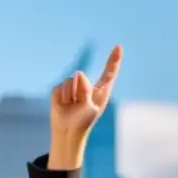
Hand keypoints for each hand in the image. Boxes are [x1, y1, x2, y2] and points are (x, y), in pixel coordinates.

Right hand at [48, 45, 122, 168]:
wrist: (67, 130)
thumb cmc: (83, 121)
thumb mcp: (89, 108)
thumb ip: (86, 91)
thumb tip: (78, 73)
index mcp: (101, 90)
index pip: (109, 72)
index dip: (114, 59)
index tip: (119, 47)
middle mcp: (88, 85)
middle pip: (82, 79)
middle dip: (78, 92)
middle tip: (79, 106)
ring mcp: (74, 86)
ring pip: (70, 82)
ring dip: (69, 97)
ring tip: (72, 106)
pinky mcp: (61, 89)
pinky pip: (59, 88)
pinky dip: (60, 98)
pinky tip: (63, 105)